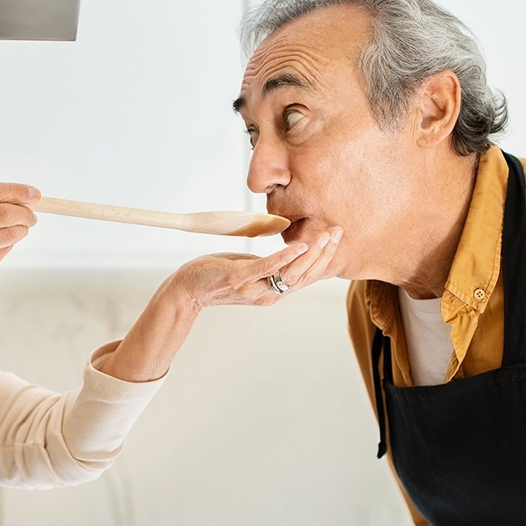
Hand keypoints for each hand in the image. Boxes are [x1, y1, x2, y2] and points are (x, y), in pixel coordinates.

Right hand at [0, 179, 38, 308]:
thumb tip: (5, 192)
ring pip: (11, 231)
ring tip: (21, 227)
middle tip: (32, 215)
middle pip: (6, 211)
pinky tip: (2, 242)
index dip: (17, 190)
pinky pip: (6, 248)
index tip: (33, 193)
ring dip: (22, 228)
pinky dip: (10, 242)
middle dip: (26, 212)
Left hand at [168, 227, 342, 308]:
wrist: (187, 290)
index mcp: (274, 293)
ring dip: (311, 252)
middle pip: (305, 275)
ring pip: (291, 272)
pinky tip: (299, 245)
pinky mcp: (239, 278)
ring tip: (325, 235)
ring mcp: (254, 288)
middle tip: (338, 231)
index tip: (338, 237)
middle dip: (325, 252)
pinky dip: (285, 257)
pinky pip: (267, 267)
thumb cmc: (219, 277)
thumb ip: (272, 267)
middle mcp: (268, 294)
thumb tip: (290, 252)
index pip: (308, 277)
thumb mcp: (252, 271)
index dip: (326, 258)